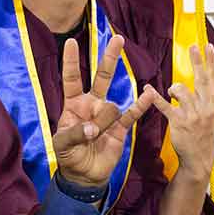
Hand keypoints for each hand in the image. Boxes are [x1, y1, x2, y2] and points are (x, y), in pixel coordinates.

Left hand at [51, 36, 154, 188]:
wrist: (85, 175)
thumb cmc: (69, 156)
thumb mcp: (63, 145)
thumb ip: (75, 134)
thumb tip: (93, 128)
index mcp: (74, 105)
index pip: (72, 79)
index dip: (71, 62)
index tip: (71, 43)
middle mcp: (92, 105)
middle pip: (101, 77)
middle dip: (109, 58)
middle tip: (118, 39)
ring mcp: (107, 114)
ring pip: (111, 107)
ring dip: (104, 123)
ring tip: (95, 137)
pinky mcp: (120, 127)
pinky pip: (132, 114)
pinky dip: (141, 105)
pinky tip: (150, 94)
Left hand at [150, 44, 213, 176]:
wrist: (199, 156)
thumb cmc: (204, 132)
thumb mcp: (213, 113)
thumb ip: (209, 95)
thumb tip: (204, 74)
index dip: (211, 61)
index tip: (208, 46)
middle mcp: (207, 107)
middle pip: (201, 79)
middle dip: (197, 62)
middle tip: (193, 47)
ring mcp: (193, 115)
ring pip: (181, 90)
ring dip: (174, 89)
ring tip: (173, 93)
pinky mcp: (179, 122)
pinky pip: (165, 106)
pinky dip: (155, 97)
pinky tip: (148, 89)